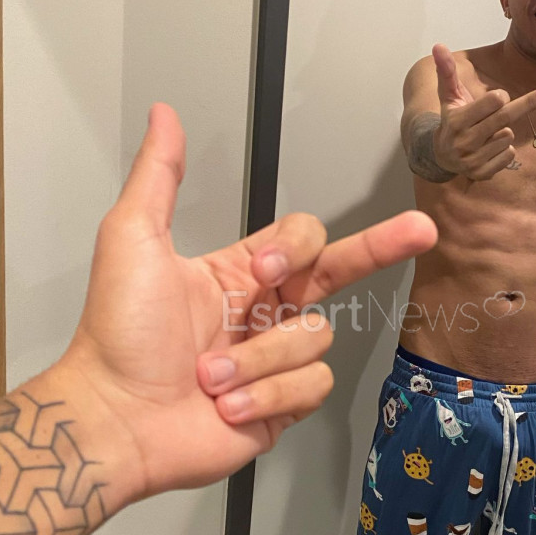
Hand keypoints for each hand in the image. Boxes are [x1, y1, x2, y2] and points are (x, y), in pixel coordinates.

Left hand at [56, 104, 437, 501]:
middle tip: (420, 230)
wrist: (114, 419)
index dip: (294, 249)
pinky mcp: (283, 406)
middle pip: (342, 271)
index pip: (303, 238)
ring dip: (258, 360)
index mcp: (239, 273)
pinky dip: (267, 396)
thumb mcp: (133, 239)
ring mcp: (275, 361)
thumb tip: (166, 115)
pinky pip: (312, 386)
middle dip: (382, 246)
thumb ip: (160, 176)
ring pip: (317, 338)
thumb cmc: (118, 334)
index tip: (265, 268)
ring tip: (210, 379)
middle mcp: (264, 313)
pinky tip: (229, 406)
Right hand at [431, 43, 535, 179]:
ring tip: (487, 134)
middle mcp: (464, 142)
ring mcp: (472, 160)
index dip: (499, 97)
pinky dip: (505, 150)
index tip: (498, 97)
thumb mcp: (448, 96)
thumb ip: (446, 71)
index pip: (494, 102)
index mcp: (456, 120)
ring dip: (504, 131)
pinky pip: (508, 155)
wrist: (441, 156)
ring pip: (507, 137)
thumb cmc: (451, 119)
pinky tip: (490, 149)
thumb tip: (438, 45)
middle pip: (506, 117)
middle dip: (529, 102)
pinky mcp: (482, 174)